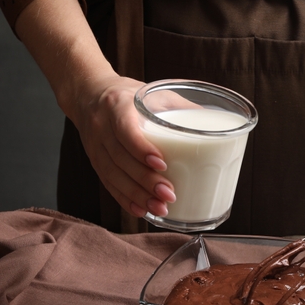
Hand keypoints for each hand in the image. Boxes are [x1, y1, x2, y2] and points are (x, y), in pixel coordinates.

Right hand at [14, 0, 174, 217]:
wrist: (88, 95)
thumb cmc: (128, 95)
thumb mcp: (153, 92)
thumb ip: (181, 106)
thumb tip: (217, 125)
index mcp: (116, 105)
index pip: (125, 130)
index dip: (141, 149)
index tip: (162, 163)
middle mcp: (101, 127)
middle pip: (120, 159)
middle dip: (145, 180)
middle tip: (169, 194)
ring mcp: (95, 147)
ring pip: (113, 176)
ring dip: (137, 195)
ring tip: (160, 208)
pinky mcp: (95, 162)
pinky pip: (108, 185)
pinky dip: (125, 200)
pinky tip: (141, 211)